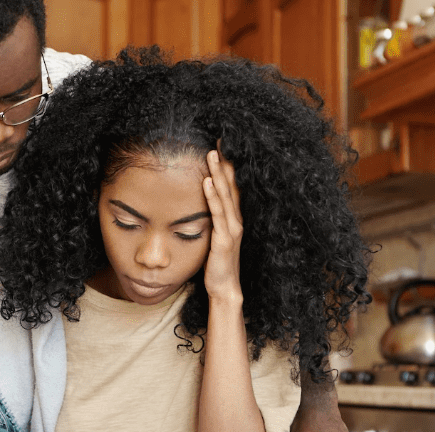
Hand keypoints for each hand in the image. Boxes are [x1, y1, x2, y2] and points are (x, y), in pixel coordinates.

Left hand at [202, 147, 243, 302]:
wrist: (224, 288)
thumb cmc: (216, 264)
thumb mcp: (213, 237)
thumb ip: (210, 221)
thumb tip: (199, 207)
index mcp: (233, 219)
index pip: (231, 187)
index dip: (227, 166)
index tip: (222, 146)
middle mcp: (236, 220)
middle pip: (231, 185)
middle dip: (225, 162)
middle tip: (219, 140)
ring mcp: (232, 229)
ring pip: (225, 196)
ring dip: (219, 173)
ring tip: (212, 154)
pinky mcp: (224, 240)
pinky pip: (218, 214)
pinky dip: (213, 196)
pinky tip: (207, 181)